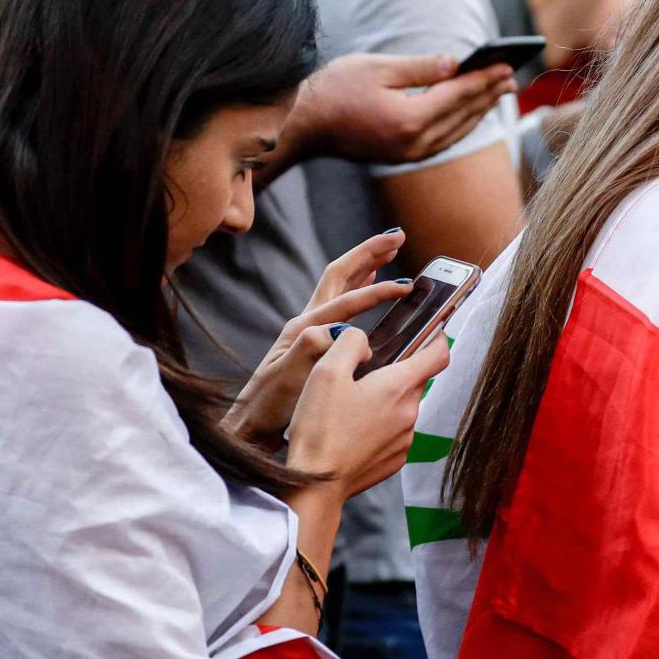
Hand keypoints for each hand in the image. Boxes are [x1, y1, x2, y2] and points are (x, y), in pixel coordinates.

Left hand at [226, 229, 410, 446]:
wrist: (253, 422)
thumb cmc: (271, 405)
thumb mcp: (289, 379)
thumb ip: (310, 350)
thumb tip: (335, 332)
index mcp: (305, 328)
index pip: (346, 300)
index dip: (376, 292)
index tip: (405, 288)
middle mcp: (307, 321)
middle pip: (340, 274)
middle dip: (368, 252)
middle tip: (397, 236)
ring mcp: (309, 327)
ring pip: (340, 283)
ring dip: (365, 263)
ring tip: (389, 249)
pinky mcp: (313, 338)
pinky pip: (341, 300)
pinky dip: (359, 284)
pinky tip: (370, 282)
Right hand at [286, 328, 451, 494]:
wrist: (317, 484)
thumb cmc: (319, 428)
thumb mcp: (326, 372)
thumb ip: (349, 343)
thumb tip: (361, 338)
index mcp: (397, 388)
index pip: (438, 356)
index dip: (438, 339)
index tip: (433, 332)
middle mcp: (409, 414)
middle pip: (416, 381)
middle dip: (399, 370)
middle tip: (369, 369)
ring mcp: (405, 439)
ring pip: (404, 407)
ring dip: (387, 399)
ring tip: (353, 402)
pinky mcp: (395, 459)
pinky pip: (395, 432)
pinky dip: (381, 424)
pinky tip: (354, 428)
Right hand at [304, 53, 514, 164]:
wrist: (304, 125)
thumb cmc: (334, 89)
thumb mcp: (378, 67)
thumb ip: (420, 68)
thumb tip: (455, 65)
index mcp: (409, 119)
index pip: (458, 95)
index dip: (484, 78)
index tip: (506, 64)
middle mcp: (414, 143)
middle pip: (463, 115)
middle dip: (489, 94)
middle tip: (511, 77)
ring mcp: (410, 154)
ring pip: (457, 131)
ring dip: (480, 111)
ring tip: (498, 92)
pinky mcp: (403, 157)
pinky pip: (444, 140)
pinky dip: (461, 124)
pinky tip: (470, 113)